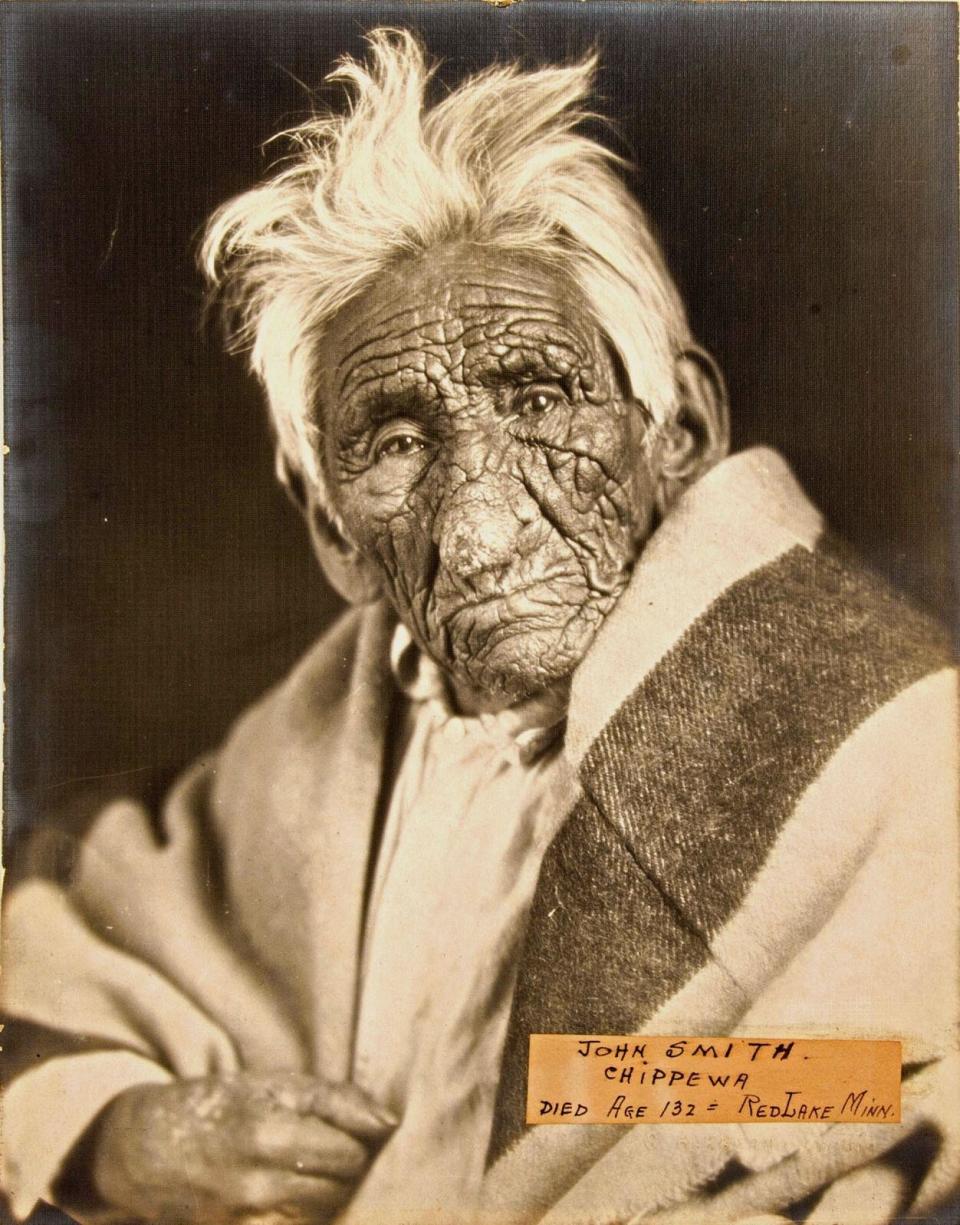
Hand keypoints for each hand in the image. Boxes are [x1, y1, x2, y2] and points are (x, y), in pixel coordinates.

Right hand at [87, 1072, 395, 1223]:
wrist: (142, 1150)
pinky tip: (297, 1195)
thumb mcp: (271, 1086)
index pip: (352, 1150)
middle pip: (342, 1185)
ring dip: (332, 1193)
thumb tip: (390, 1122)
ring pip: (325, 1212)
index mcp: (271, 1133)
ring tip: (316, 1170)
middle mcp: (260, 1183)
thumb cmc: (217, 1106)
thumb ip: (335, 1100)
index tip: (357, 1131)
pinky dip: (307, 1214)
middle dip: (350, 1168)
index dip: (362, 1140)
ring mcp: (248, 1218)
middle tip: (338, 1149)